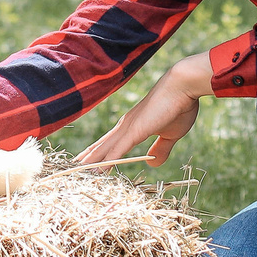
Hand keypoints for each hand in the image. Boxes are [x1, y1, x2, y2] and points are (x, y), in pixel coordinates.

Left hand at [73, 53, 214, 167]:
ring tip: (78, 170)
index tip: (88, 160)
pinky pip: (117, 149)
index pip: (112, 142)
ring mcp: (128, 128)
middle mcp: (126, 126)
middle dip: (89, 156)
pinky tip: (98, 169)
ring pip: (105, 148)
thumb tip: (153, 162)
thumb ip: (161, 148)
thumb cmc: (178, 107)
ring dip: (93, 161)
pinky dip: (107, 160)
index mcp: (133, 127)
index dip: (100, 152)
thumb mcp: (170, 134)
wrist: (182, 87)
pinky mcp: (134, 130)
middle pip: (102, 145)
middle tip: (74, 166)